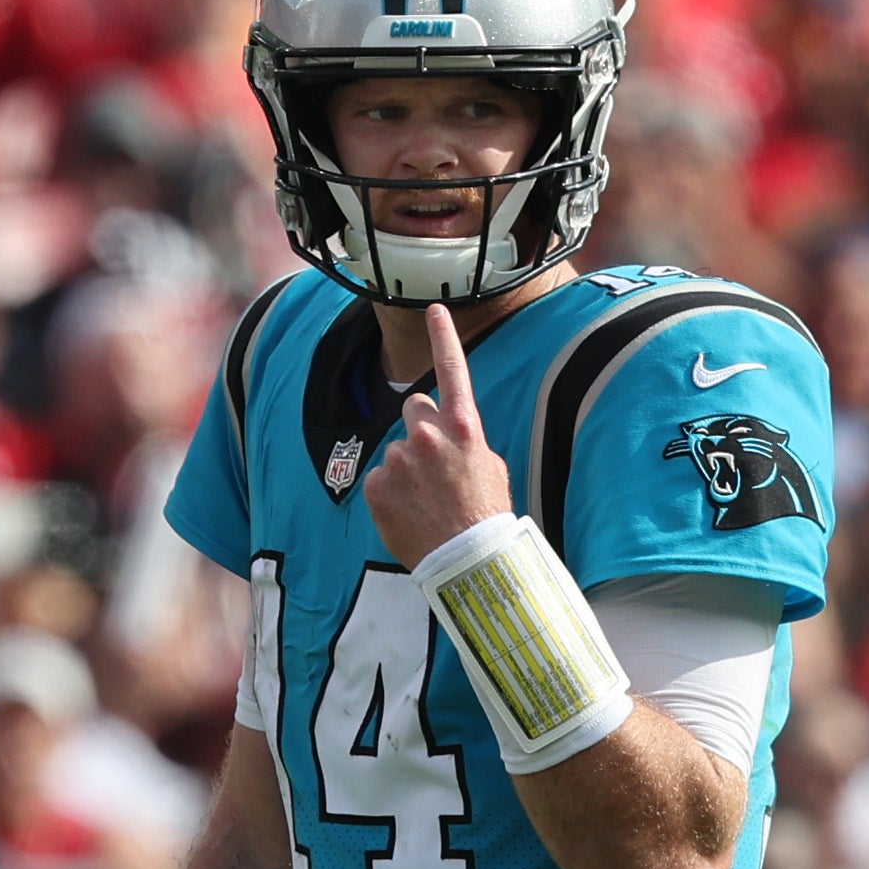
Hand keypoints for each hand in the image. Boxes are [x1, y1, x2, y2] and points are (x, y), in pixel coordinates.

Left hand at [364, 304, 511, 568]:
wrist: (466, 559)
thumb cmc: (486, 515)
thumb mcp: (491, 468)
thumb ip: (468, 441)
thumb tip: (453, 436)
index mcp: (464, 427)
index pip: (452, 370)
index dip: (443, 337)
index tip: (435, 309)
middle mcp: (428, 434)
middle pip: (414, 407)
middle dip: (421, 426)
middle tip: (434, 463)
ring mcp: (399, 459)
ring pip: (397, 448)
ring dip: (407, 466)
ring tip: (426, 499)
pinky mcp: (377, 483)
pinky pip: (380, 477)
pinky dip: (390, 492)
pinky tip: (410, 511)